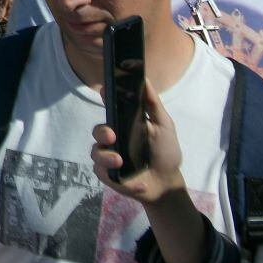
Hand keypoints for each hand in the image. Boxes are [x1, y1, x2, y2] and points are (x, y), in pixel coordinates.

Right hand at [92, 78, 186, 202]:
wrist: (167, 182)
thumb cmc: (165, 152)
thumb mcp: (164, 126)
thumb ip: (153, 104)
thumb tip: (143, 78)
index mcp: (124, 125)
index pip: (111, 108)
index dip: (106, 98)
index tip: (106, 90)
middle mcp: (113, 140)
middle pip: (97, 130)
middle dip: (102, 132)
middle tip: (112, 136)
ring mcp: (108, 157)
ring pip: (96, 152)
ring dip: (106, 157)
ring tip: (120, 162)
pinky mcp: (108, 175)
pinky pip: (103, 173)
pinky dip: (120, 179)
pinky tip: (138, 183)